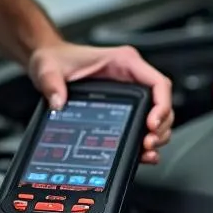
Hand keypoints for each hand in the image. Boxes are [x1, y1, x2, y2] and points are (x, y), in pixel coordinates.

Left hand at [27, 41, 173, 162]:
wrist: (50, 62)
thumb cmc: (57, 59)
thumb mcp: (49, 68)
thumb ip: (52, 84)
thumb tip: (58, 103)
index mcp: (123, 62)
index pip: (158, 83)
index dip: (162, 105)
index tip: (152, 124)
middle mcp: (131, 77)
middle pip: (162, 103)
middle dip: (161, 126)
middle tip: (148, 143)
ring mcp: (130, 92)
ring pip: (157, 115)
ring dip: (156, 135)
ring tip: (146, 150)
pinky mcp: (125, 106)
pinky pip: (143, 123)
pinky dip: (145, 138)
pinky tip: (141, 152)